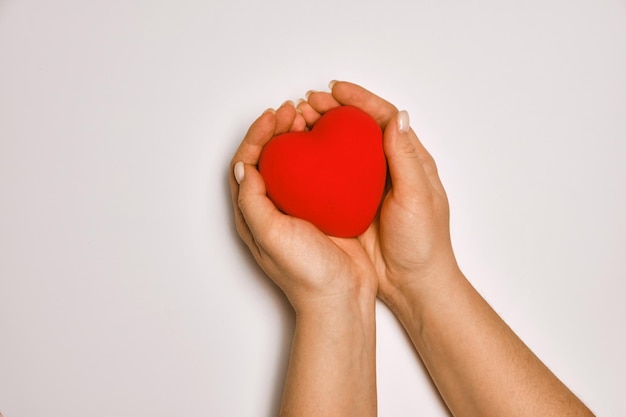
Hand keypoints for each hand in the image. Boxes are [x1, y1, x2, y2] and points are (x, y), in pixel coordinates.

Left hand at [229, 101, 377, 314]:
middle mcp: (272, 209)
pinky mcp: (322, 211)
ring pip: (292, 164)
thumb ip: (253, 201)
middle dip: (276, 131)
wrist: (341, 298)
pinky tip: (331, 145)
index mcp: (253, 214)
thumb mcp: (271, 236)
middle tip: (293, 111)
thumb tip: (243, 166)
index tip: (275, 116)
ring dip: (296, 139)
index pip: (247, 164)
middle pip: (268, 159)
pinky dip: (320, 155)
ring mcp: (297, 209)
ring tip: (309, 120)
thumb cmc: (306, 273)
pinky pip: (317, 176)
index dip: (257, 136)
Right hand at [301, 82, 459, 306]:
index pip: (383, 118)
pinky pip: (329, 177)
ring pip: (340, 149)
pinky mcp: (350, 205)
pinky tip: (299, 157)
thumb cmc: (424, 242)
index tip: (336, 89)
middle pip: (357, 128)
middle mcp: (385, 168)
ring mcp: (366, 186)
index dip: (360, 99)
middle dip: (334, 110)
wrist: (413, 282)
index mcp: (408, 159)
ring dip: (321, 131)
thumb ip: (406, 158)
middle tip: (308, 102)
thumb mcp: (418, 197)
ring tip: (299, 121)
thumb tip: (397, 116)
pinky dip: (315, 163)